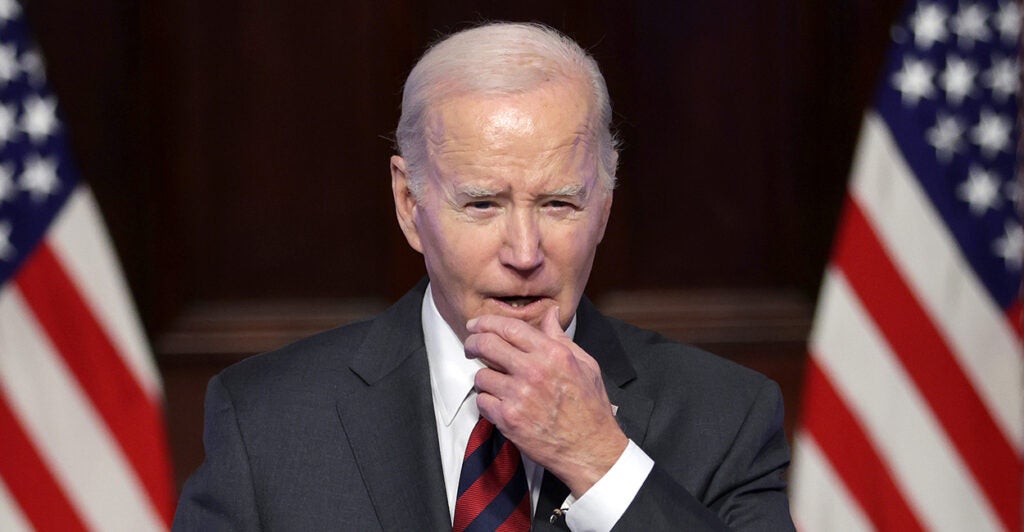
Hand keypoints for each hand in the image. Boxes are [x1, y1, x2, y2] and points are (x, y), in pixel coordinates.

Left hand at [464, 306, 628, 495]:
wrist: (590, 448)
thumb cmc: (590, 408)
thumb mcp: (585, 364)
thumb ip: (560, 337)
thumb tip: (549, 313)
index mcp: (552, 354)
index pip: (509, 327)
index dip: (487, 322)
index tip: (476, 325)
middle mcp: (533, 371)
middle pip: (486, 345)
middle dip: (473, 343)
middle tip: (471, 347)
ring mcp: (519, 396)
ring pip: (481, 375)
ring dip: (485, 378)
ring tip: (497, 384)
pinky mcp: (508, 419)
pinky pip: (482, 402)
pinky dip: (487, 402)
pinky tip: (501, 404)